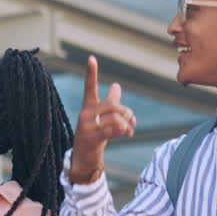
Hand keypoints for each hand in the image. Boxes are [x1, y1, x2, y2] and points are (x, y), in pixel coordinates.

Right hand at [69, 56, 135, 182]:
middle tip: (132, 121)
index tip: (92, 58)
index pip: (89, 86)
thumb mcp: (102, 118)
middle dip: (127, 112)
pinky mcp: (91, 137)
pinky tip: (127, 133)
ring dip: (127, 124)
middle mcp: (85, 114)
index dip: (91, 72)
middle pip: (112, 105)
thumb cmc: (95, 135)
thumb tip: (116, 85)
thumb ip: (110, 102)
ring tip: (130, 130)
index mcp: (88, 106)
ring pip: (115, 117)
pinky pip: (112, 129)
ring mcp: (87, 126)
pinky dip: (123, 130)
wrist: (84, 157)